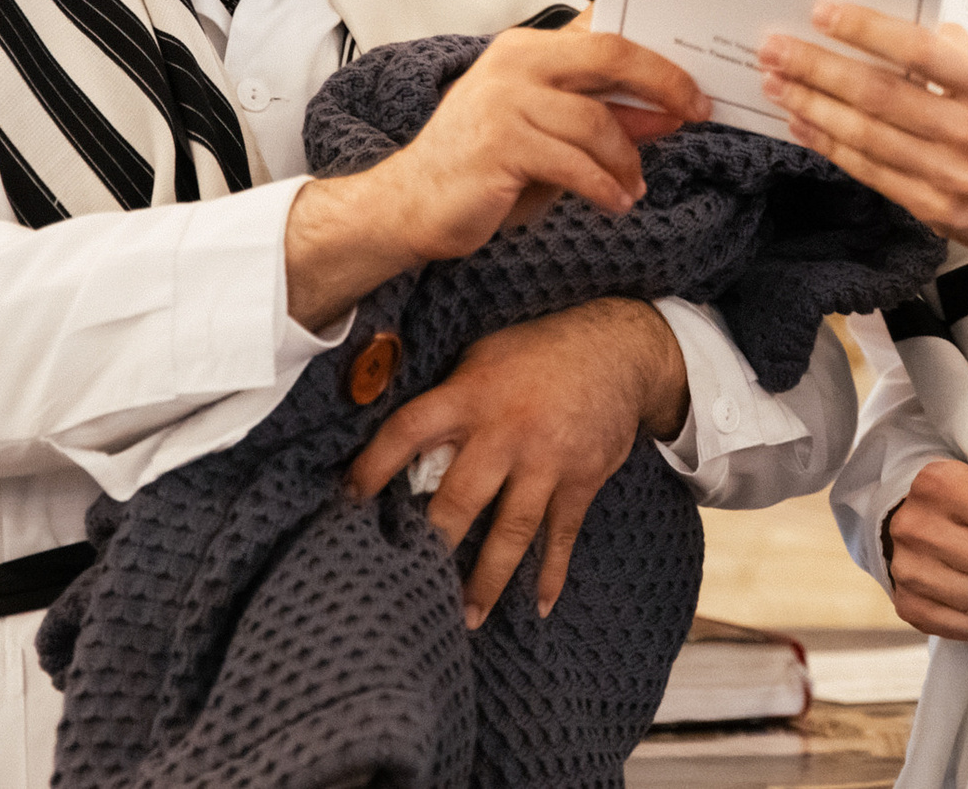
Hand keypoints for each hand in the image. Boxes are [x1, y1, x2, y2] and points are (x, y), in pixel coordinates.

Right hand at [285, 30, 706, 328]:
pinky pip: (574, 163)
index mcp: (527, 50)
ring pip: (596, 120)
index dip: (656, 54)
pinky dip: (603, 186)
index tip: (694, 82)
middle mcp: (514, 63)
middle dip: (664, 84)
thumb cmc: (483, 167)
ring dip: (627, 159)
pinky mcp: (499, 144)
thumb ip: (603, 118)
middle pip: (611, 55)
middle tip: (695, 113)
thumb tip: (667, 113)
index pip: (604, 32)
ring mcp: (503, 101)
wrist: (411, 204)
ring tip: (633, 186)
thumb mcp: (550, 135)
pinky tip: (614, 202)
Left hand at [345, 298, 690, 628]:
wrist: (620, 350)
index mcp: (472, 395)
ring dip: (487, 578)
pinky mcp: (582, 480)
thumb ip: (451, 397)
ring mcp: (548, 460)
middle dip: (432, 543)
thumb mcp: (484, 355)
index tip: (347, 501)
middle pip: (460, 498)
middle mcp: (508, 431)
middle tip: (405, 584)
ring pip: (511, 530)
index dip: (374, 465)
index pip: (409, 431)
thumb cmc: (540, 351)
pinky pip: (562, 534)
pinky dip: (551, 572)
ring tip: (466, 617)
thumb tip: (409, 446)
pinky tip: (539, 605)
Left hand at [757, 0, 967, 259]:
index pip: (922, 51)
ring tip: (778, 83)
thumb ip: (956, 53)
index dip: (866, 30)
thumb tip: (897, 24)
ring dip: (813, 106)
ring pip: (867, 136)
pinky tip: (803, 124)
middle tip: (777, 48)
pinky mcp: (934, 210)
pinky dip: (829, 145)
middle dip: (819, 68)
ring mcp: (955, 177)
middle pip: (882, 95)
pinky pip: (870, 172)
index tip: (823, 12)